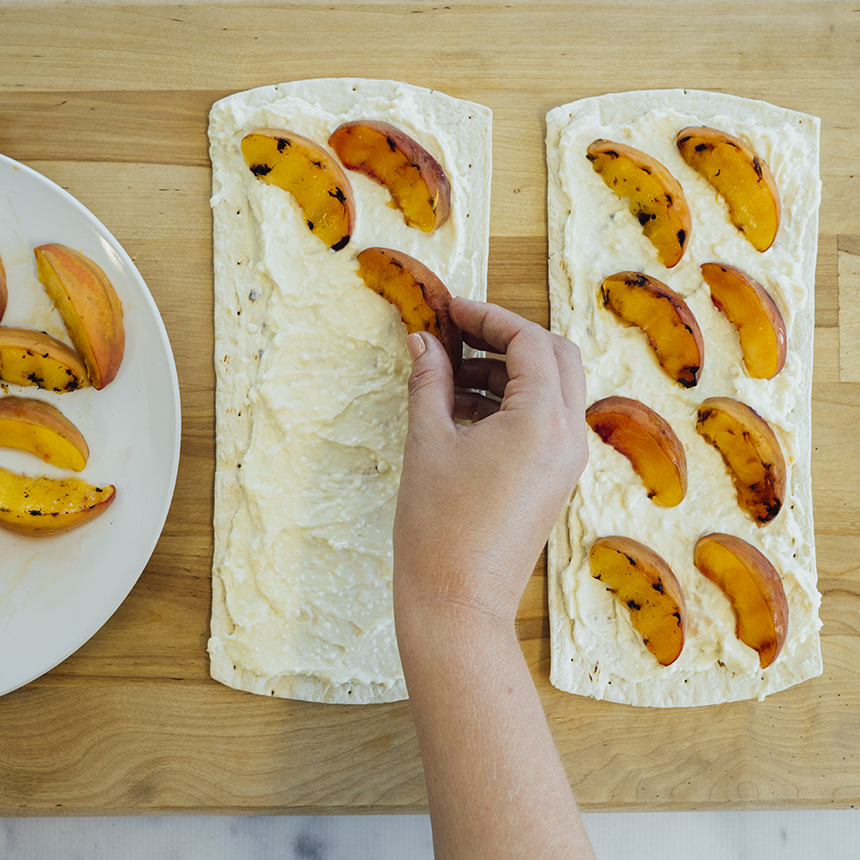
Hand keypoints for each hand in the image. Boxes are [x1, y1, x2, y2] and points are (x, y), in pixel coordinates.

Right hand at [393, 297, 587, 624]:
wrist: (457, 604)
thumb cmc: (438, 527)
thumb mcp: (428, 442)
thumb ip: (430, 381)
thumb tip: (423, 341)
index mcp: (544, 420)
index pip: (529, 341)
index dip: (488, 316)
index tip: (450, 309)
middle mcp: (568, 436)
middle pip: (556, 357)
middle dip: (508, 338)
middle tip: (459, 335)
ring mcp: (567, 462)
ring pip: (553, 390)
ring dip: (508, 372)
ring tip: (452, 377)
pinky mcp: (555, 482)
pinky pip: (545, 423)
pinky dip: (512, 405)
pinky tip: (465, 413)